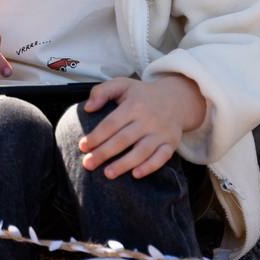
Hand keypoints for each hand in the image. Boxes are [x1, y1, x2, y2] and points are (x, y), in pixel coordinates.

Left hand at [79, 75, 207, 178]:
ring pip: (141, 151)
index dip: (96, 136)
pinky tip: (136, 174)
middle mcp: (148, 119)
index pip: (111, 123)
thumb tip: (88, 108)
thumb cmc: (142, 95)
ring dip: (124, 164)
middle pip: (123, 139)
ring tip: (108, 174)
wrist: (177, 99)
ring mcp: (161, 132)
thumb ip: (102, 91)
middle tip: (88, 164)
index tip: (83, 146)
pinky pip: (162, 157)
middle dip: (104, 153)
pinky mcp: (171, 143)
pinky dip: (150, 167)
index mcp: (134, 105)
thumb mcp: (122, 85)